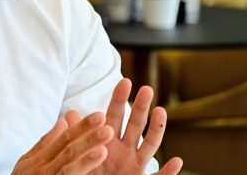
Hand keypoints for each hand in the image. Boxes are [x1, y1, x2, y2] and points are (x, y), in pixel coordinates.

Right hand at [11, 111, 112, 174]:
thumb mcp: (28, 161)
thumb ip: (46, 143)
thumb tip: (62, 121)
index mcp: (42, 158)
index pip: (64, 138)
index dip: (82, 127)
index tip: (100, 116)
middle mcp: (45, 168)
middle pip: (68, 151)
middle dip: (88, 139)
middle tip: (108, 129)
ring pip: (68, 170)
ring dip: (86, 161)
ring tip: (103, 151)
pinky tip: (91, 170)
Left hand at [66, 78, 182, 174]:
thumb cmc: (90, 172)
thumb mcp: (80, 153)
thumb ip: (78, 135)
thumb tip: (69, 113)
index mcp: (108, 140)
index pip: (114, 115)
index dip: (119, 98)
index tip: (125, 80)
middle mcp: (124, 150)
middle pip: (135, 125)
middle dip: (140, 107)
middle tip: (146, 88)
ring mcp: (135, 166)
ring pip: (149, 145)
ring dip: (157, 129)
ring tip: (161, 111)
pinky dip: (169, 171)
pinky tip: (177, 161)